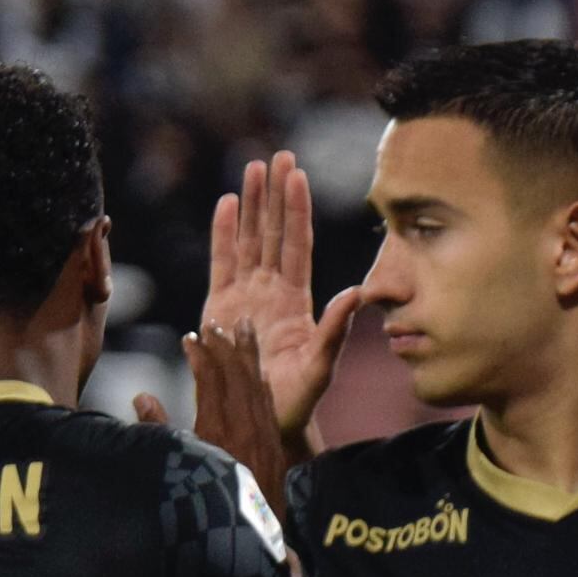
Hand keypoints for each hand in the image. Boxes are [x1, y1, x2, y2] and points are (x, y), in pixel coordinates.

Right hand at [134, 327, 301, 515]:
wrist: (250, 538)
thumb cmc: (203, 508)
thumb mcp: (175, 468)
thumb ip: (159, 431)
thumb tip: (142, 396)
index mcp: (217, 430)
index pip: (210, 380)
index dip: (201, 356)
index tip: (190, 337)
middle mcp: (244, 428)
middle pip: (236, 376)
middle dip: (225, 346)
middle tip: (215, 323)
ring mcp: (264, 436)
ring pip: (257, 385)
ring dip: (249, 356)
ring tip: (243, 329)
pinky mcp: (275, 448)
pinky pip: (269, 405)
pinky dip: (262, 382)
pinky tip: (259, 372)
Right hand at [202, 150, 364, 453]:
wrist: (265, 421)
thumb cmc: (297, 399)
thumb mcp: (321, 364)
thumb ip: (337, 330)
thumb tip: (358, 294)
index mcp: (297, 300)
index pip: (297, 244)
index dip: (297, 210)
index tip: (298, 175)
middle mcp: (272, 291)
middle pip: (273, 233)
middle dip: (275, 195)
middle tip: (279, 155)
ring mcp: (245, 296)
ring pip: (248, 240)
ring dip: (250, 206)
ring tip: (253, 169)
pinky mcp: (219, 307)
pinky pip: (221, 263)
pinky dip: (223, 233)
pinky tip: (227, 204)